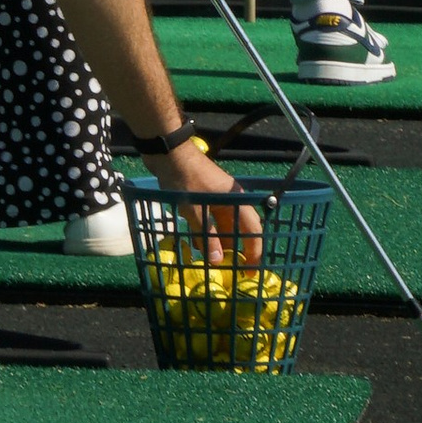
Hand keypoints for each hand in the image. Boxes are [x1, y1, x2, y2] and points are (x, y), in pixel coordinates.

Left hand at [167, 135, 262, 258]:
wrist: (168, 151)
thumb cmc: (184, 178)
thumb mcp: (195, 210)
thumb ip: (206, 235)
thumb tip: (218, 261)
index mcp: (236, 200)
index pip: (253, 229)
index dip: (254, 250)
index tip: (250, 270)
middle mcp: (231, 199)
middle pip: (241, 227)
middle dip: (240, 248)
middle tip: (234, 269)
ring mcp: (218, 198)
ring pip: (226, 224)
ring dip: (223, 242)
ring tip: (217, 262)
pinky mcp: (205, 197)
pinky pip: (212, 219)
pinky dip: (210, 233)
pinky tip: (201, 245)